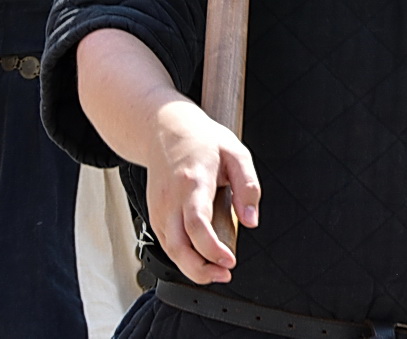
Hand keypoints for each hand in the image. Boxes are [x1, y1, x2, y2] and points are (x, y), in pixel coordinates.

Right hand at [144, 102, 260, 284]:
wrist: (166, 130)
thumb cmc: (203, 142)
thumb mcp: (237, 153)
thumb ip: (249, 186)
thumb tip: (252, 220)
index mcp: (192, 182)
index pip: (197, 223)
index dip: (211, 248)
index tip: (230, 261)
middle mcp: (170, 198)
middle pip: (177, 245)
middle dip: (199, 269)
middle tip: (224, 275)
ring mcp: (158, 207)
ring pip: (168, 249)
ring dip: (190, 267)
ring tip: (216, 272)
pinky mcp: (154, 213)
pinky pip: (165, 242)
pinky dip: (181, 257)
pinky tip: (200, 259)